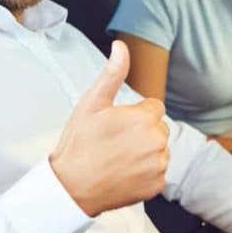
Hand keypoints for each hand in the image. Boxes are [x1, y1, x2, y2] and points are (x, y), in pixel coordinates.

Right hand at [50, 41, 169, 216]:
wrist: (71, 186)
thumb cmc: (79, 142)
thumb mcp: (92, 103)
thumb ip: (113, 73)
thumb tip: (121, 46)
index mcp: (144, 118)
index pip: (154, 108)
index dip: (134, 114)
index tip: (116, 125)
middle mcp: (156, 142)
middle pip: (158, 128)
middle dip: (142, 131)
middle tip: (115, 142)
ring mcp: (158, 165)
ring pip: (159, 149)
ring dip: (145, 151)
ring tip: (118, 157)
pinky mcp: (157, 185)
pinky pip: (158, 171)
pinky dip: (146, 172)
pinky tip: (124, 173)